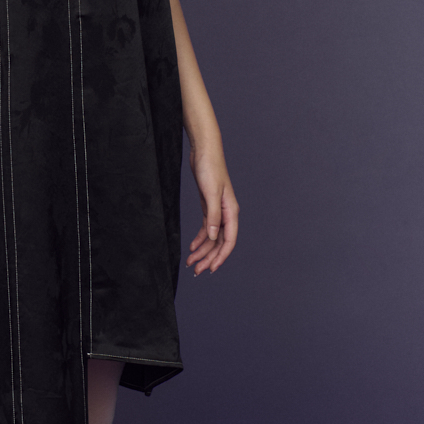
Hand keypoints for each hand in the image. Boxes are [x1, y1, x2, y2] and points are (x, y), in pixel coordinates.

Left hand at [186, 145, 237, 275]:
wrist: (204, 152)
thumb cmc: (210, 169)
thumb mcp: (210, 193)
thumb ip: (213, 216)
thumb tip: (212, 237)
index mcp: (231, 212)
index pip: (228, 241)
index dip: (221, 257)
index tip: (211, 269)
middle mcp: (226, 214)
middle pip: (219, 243)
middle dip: (209, 258)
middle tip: (196, 271)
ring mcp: (218, 212)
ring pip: (212, 238)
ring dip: (202, 252)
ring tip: (191, 263)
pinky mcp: (209, 207)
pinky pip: (206, 229)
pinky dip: (199, 239)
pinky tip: (192, 248)